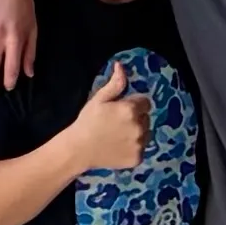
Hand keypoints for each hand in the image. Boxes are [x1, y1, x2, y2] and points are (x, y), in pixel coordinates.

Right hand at [65, 58, 146, 174]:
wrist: (79, 150)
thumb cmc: (88, 121)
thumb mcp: (99, 99)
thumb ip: (115, 83)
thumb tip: (120, 66)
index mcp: (131, 110)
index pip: (145, 102)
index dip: (134, 104)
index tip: (122, 109)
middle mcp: (139, 127)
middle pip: (146, 118)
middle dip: (136, 118)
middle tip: (118, 122)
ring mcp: (139, 145)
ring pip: (146, 134)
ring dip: (137, 133)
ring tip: (119, 135)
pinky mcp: (138, 158)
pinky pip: (141, 149)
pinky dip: (133, 148)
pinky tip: (119, 147)